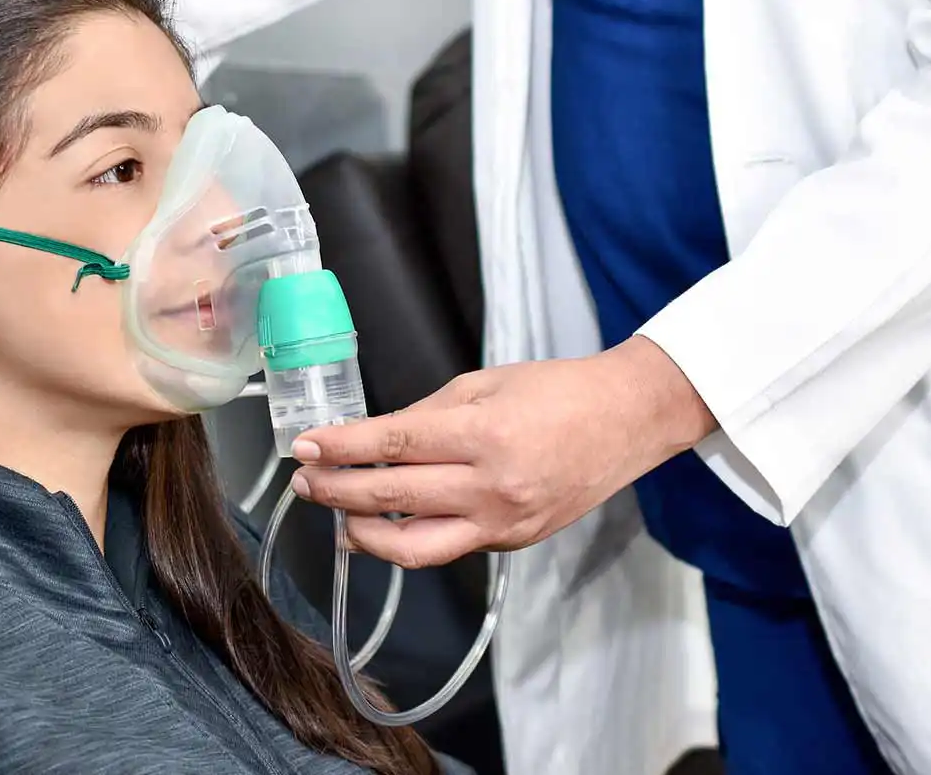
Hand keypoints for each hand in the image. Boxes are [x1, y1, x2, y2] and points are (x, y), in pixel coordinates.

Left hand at [288, 336, 717, 567]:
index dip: (341, 447)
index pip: (391, 444)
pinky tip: (385, 523)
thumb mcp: (484, 383)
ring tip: (336, 515)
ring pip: (412, 548)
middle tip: (304, 479)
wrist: (626, 421)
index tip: (304, 446)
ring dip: (362, 533)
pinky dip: (407, 539)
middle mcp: (491, 486)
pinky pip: (447, 548)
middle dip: (335, 489)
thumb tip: (374, 438)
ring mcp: (503, 523)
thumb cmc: (558, 391)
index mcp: (483, 433)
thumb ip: (425, 413)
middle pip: (390, 497)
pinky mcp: (512, 543)